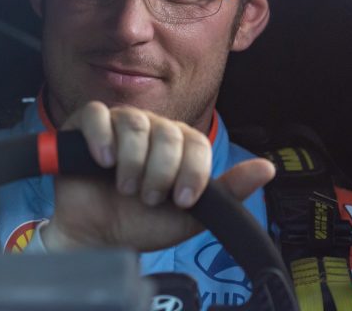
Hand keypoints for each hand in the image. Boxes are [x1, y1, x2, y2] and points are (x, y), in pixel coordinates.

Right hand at [40, 102, 274, 251]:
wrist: (96, 238)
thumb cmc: (138, 224)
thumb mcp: (188, 216)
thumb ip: (227, 192)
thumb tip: (268, 168)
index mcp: (174, 146)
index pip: (194, 140)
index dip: (192, 170)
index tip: (182, 200)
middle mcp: (147, 129)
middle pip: (165, 131)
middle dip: (160, 171)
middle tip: (147, 198)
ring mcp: (115, 124)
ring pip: (134, 122)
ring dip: (133, 161)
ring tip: (125, 187)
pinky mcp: (83, 126)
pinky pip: (96, 114)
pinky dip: (102, 136)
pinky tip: (104, 160)